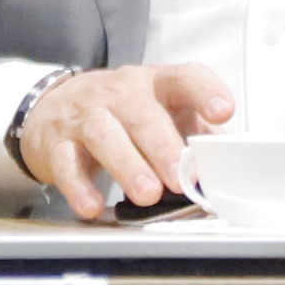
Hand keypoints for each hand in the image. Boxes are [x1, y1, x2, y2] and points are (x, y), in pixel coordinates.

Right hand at [16, 63, 238, 221]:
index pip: (184, 78)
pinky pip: (66, 163)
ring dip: (127, 166)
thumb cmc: (122, 113)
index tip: (223, 112)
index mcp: (154, 85)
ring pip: (103, 134)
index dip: (205, 92)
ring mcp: (84, 116)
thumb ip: (196, 136)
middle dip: (163, 147)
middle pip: (142, 113)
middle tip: (181, 178)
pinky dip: (79, 186)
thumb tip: (231, 165)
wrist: (53, 108)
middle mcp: (119, 94)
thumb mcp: (161, 112)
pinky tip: (92, 206)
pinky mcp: (57, 143)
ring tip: (147, 195)